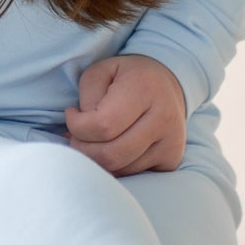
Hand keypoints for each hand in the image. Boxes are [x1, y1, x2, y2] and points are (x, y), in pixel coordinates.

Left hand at [63, 53, 187, 176]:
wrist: (168, 82)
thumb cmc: (127, 76)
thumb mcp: (101, 71)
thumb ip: (88, 95)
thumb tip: (81, 131)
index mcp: (144, 90)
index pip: (103, 126)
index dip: (77, 126)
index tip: (72, 115)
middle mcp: (163, 118)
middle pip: (111, 155)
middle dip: (83, 150)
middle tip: (75, 137)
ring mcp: (171, 142)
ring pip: (120, 169)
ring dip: (97, 160)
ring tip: (92, 141)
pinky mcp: (172, 159)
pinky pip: (132, 174)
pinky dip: (114, 166)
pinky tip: (110, 148)